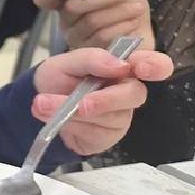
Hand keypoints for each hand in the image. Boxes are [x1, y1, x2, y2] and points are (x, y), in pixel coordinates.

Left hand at [31, 47, 172, 156]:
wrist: (38, 103)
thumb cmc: (60, 78)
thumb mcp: (66, 62)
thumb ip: (91, 58)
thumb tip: (120, 65)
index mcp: (123, 68)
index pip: (155, 65)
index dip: (156, 65)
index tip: (141, 68)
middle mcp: (127, 92)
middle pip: (134, 95)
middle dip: (106, 100)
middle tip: (81, 104)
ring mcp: (120, 116)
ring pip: (109, 117)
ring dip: (73, 113)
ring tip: (43, 104)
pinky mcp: (108, 135)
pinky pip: (95, 133)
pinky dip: (71, 125)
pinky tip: (56, 119)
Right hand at [33, 0, 155, 51]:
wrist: (143, 29)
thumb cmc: (127, 2)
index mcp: (67, 0)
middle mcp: (67, 20)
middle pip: (72, 8)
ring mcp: (78, 38)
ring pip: (91, 22)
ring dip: (118, 12)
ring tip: (137, 7)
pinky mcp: (94, 53)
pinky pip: (103, 37)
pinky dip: (122, 26)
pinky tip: (134, 22)